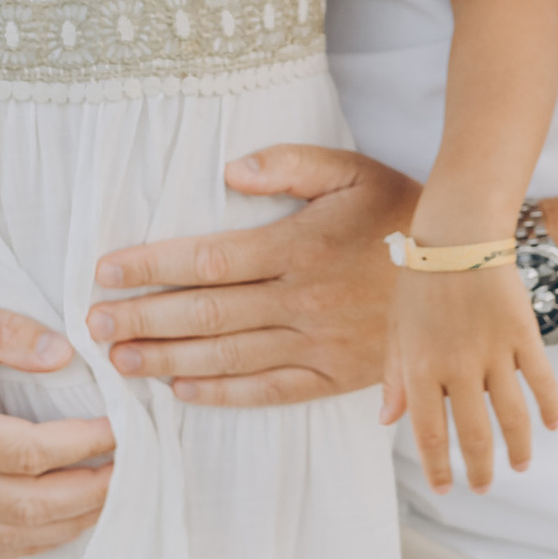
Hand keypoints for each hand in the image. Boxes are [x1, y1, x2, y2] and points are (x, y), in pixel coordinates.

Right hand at [0, 278, 115, 558]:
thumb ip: (5, 332)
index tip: (121, 427)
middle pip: (27, 506)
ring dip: (67, 523)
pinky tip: (62, 521)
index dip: (83, 444)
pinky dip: (28, 539)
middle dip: (90, 492)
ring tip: (112, 497)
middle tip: (134, 470)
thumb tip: (66, 353)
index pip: (28, 453)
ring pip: (8, 536)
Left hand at [87, 146, 412, 404]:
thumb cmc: (401, 210)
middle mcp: (303, 300)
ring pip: (228, 356)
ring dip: (167, 358)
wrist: (465, 268)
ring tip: (120, 359)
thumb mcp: (350, 169)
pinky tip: (181, 390)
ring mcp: (318, 343)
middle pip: (206, 314)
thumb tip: (229, 170)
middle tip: (93, 325)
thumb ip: (289, 165)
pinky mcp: (335, 375)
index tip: (105, 271)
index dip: (151, 266)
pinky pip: (269, 390)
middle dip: (142, 319)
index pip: (208, 260)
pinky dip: (222, 393)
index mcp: (300, 247)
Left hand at [385, 266, 557, 494]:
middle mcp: (457, 366)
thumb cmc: (420, 280)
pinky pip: (541, 380)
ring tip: (521, 466)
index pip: (430, 433)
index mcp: (420, 367)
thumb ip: (393, 376)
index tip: (444, 489)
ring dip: (519, 448)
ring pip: (513, 416)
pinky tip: (552, 425)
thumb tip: (388, 420)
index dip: (438, 468)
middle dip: (479, 469)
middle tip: (482, 488)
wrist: (457, 232)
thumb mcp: (396, 328)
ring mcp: (494, 351)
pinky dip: (550, 406)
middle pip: (474, 434)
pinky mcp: (523, 333)